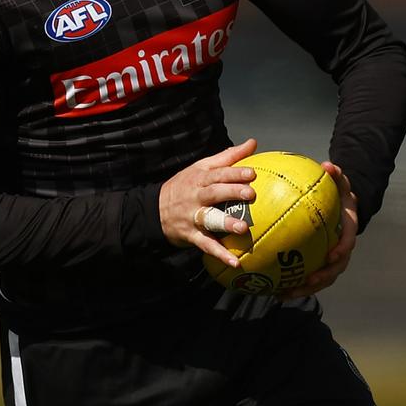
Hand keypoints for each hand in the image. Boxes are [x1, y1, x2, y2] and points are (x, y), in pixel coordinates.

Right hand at [159, 138, 257, 266]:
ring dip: (226, 223)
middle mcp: (195, 195)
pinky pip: (206, 244)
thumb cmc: (184, 186)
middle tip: (251, 195)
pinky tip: (236, 262)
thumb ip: (228, 157)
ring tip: (243, 228)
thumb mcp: (201, 167)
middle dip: (232, 192)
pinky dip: (220, 254)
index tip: (252, 173)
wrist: (152, 210)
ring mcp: (192, 215)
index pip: (218, 173)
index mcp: (199, 178)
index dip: (234, 173)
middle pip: (214, 192)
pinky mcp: (190, 234)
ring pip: (209, 218)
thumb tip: (252, 143)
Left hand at [281, 161, 357, 298]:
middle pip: (336, 268)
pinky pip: (307, 276)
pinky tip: (275, 290)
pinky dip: (294, 284)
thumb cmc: (338, 193)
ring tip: (286, 293)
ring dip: (306, 287)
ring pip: (322, 278)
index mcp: (348, 229)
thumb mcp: (339, 181)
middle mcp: (342, 247)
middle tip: (309, 280)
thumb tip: (329, 165)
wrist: (342, 207)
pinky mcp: (319, 263)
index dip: (342, 250)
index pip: (348, 241)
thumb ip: (336, 174)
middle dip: (323, 276)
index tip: (332, 255)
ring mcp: (332, 258)